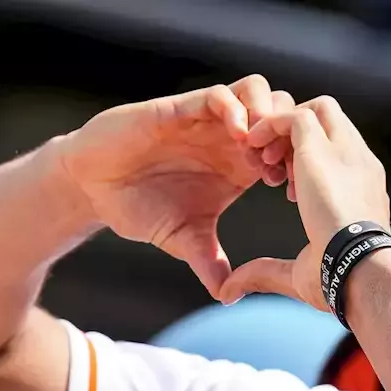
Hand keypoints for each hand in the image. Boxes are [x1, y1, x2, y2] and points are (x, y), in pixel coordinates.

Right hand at [52, 75, 293, 296]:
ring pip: (258, 92)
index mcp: (239, 167)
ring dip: (268, 117)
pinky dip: (237, 109)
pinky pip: (220, 95)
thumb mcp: (184, 240)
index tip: (290, 192)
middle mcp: (228, 139)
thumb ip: (210, 264)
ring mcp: (207, 121)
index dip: (297, 166)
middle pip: (283, 115)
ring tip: (260, 153)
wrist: (93, 189)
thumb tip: (227, 298)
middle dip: (290, 137)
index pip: (287, 150)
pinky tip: (238, 139)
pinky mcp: (181, 109)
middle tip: (281, 169)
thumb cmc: (140, 208)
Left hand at [220, 97, 390, 308]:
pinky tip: (253, 147)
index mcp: (365, 191)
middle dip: (299, 137)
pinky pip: (294, 116)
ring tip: (260, 160)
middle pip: (333, 123)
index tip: (289, 192)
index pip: (342, 156)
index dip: (310, 166)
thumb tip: (229, 291)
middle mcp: (360, 164)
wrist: (359, 270)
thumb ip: (265, 272)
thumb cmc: (340, 281)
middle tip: (271, 166)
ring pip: (316, 111)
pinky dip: (270, 126)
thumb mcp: (299, 273)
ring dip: (283, 128)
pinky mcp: (320, 146)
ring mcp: (345, 151)